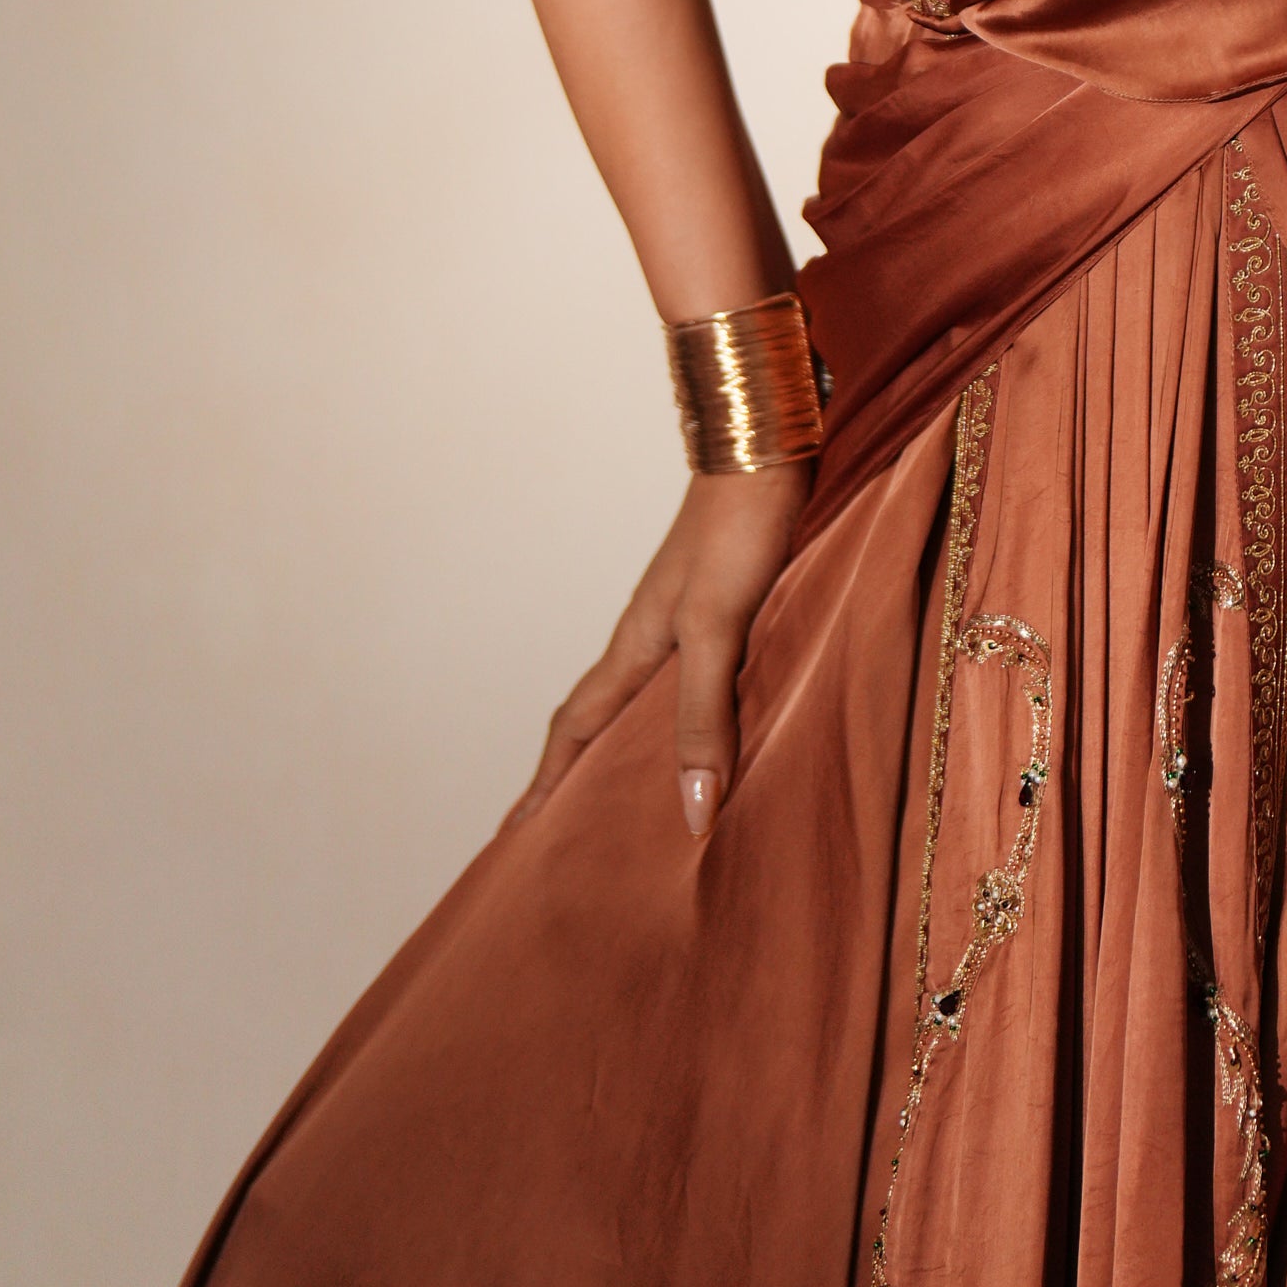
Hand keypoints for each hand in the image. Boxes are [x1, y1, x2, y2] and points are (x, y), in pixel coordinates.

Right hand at [504, 460, 810, 842]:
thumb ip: (703, 714)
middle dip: (577, 773)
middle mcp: (653, 638)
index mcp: (635, 647)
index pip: (575, 728)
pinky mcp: (729, 605)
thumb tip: (691, 811)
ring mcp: (688, 619)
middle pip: (601, 718)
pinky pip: (696, 678)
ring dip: (633, 744)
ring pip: (648, 699)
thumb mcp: (718, 630)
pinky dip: (691, 714)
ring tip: (638, 794)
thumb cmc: (738, 532)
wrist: (772, 452)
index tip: (514, 834)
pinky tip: (717, 728)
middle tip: (565, 830)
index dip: (546, 783)